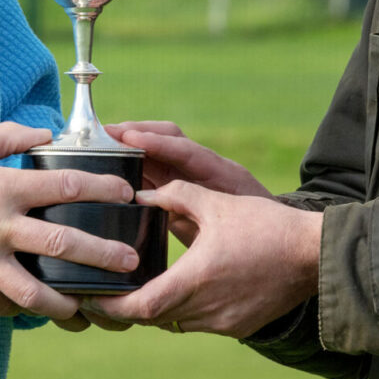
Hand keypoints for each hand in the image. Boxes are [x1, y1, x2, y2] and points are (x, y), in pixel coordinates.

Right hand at [0, 122, 138, 320]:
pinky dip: (26, 309)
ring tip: (92, 304)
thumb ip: (7, 136)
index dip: (101, 189)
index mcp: (2, 189)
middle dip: (102, 254)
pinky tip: (47, 312)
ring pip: (36, 290)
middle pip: (63, 242)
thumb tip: (45, 133)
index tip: (127, 193)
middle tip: (130, 260)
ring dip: (68, 300)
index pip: (64, 186)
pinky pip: (5, 304)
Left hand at [87, 180, 319, 338]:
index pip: (139, 308)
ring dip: (157, 308)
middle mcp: (205, 310)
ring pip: (174, 323)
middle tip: (106, 292)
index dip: (111, 306)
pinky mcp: (238, 328)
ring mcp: (223, 323)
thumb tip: (143, 196)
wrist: (314, 255)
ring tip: (139, 287)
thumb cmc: (266, 226)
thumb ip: (176, 196)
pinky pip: (199, 324)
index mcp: (195, 280)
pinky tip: (182, 288)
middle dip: (127, 307)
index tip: (91, 299)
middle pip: (152, 319)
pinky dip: (184, 310)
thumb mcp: (217, 203)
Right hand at [105, 121, 270, 245]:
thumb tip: (159, 213)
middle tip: (103, 133)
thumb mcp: (228, 230)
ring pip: (159, 153)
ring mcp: (194, 176)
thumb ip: (196, 220)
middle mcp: (204, 168)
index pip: (185, 150)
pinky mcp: (184, 187)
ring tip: (98, 146)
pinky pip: (158, 171)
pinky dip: (134, 167)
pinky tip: (111, 173)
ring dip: (130, 147)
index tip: (127, 137)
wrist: (280, 245)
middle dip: (136, 133)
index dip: (156, 143)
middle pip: (167, 140)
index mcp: (221, 174)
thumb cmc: (256, 239)